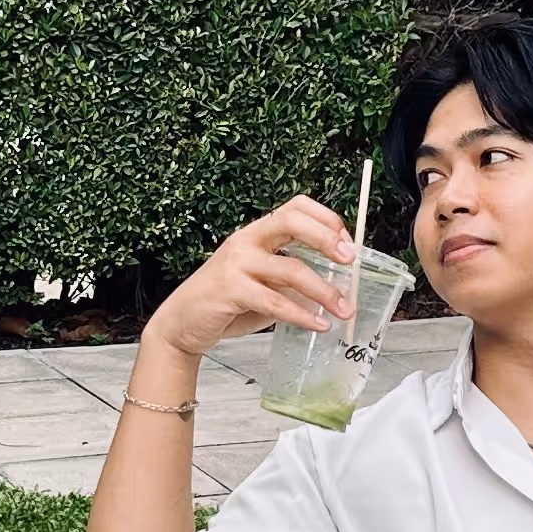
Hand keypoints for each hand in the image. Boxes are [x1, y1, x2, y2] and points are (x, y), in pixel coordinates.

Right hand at [145, 196, 362, 358]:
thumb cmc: (226, 303)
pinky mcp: (230, 290)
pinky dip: (302, 315)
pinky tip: (318, 325)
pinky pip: (275, 301)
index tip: (348, 244)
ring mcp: (236, 264)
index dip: (326, 219)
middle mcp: (246, 241)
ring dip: (324, 291)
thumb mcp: (264, 285)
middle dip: (327, 239)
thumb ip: (292, 281)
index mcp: (256, 233)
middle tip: (350, 262)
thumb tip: (339, 286)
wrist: (182, 324)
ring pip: (291, 268)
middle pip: (292, 221)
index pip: (296, 207)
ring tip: (343, 310)